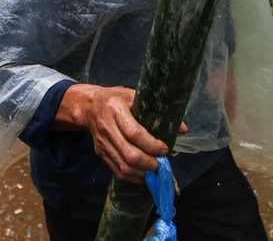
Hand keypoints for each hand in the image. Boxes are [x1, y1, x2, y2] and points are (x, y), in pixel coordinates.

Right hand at [64, 85, 186, 182]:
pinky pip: (117, 170)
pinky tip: (144, 175)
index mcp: (115, 108)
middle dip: (149, 163)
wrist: (89, 106)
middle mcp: (107, 127)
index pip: (134, 133)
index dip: (152, 145)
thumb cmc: (116, 99)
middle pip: (129, 153)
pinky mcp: (100, 153)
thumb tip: (183, 129)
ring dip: (143, 173)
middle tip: (162, 164)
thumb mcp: (135, 96)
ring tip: (155, 171)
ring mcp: (102, 142)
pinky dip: (133, 177)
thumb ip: (158, 112)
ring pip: (123, 165)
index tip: (165, 149)